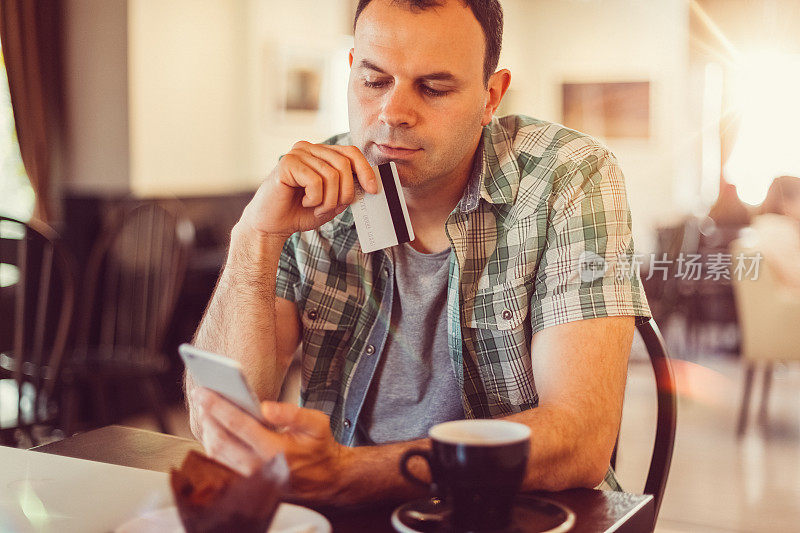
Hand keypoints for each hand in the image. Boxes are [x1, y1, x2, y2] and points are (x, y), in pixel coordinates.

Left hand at [193, 388, 353, 503]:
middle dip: (207, 416)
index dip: (219, 406)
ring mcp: (250, 477)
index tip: (204, 392)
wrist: (326, 479)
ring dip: (207, 430)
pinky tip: (213, 428)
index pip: (239, 425)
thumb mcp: (317, 424)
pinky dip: (213, 444)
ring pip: (216, 454)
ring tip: (205, 409)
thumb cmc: (319, 447)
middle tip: (200, 396)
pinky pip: (221, 463)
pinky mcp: (246, 481)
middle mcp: (259, 466)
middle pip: (220, 440)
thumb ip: (292, 413)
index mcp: (275, 449)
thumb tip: (266, 406)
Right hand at [238, 142, 377, 237]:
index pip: (351, 153)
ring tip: (314, 207)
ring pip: (332, 175)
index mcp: (321, 154)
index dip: (365, 170)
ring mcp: (297, 153)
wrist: (271, 225)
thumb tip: (367, 185)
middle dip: (344, 192)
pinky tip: (303, 201)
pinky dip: (314, 199)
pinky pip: (315, 181)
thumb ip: (346, 192)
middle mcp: (309, 148)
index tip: (373, 189)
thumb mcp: (331, 203)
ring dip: (328, 200)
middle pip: (344, 164)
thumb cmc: (299, 212)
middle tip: (330, 208)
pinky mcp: (287, 163)